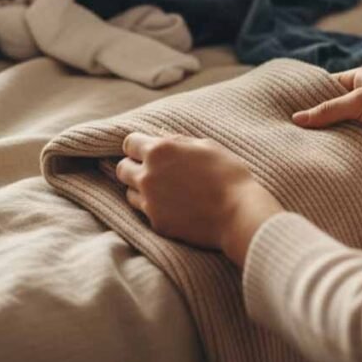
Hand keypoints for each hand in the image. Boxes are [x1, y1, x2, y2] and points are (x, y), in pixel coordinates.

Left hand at [116, 133, 283, 266]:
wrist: (239, 213)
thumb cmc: (228, 174)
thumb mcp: (205, 145)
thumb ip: (177, 142)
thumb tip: (161, 139)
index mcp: (159, 151)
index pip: (129, 143)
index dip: (138, 146)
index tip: (146, 150)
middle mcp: (148, 175)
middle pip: (122, 168)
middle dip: (133, 166)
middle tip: (152, 170)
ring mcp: (150, 202)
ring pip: (129, 191)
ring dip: (140, 188)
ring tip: (164, 190)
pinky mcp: (156, 223)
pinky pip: (145, 212)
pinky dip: (154, 208)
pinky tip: (174, 207)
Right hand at [292, 68, 361, 158]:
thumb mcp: (361, 100)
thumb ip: (329, 110)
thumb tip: (297, 118)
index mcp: (360, 80)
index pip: (327, 86)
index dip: (309, 96)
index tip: (286, 109)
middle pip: (334, 111)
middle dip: (318, 122)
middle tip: (290, 134)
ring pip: (345, 130)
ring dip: (334, 139)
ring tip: (305, 150)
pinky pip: (358, 146)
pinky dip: (348, 152)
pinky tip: (329, 160)